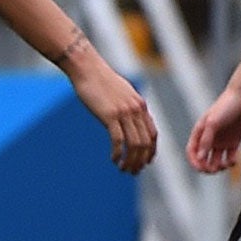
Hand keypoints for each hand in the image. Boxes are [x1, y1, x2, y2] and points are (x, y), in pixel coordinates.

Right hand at [73, 57, 156, 173]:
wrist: (87, 69)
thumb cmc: (99, 80)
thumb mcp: (120, 93)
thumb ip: (127, 106)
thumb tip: (126, 118)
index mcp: (140, 106)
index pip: (153, 134)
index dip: (151, 151)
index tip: (145, 162)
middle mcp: (136, 110)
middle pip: (145, 142)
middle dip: (141, 160)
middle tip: (133, 171)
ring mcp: (124, 113)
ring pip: (134, 144)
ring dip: (130, 160)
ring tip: (124, 169)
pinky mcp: (110, 115)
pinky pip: (118, 140)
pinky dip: (117, 153)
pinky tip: (113, 160)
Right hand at [189, 87, 240, 174]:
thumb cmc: (225, 107)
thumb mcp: (212, 123)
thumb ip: (205, 141)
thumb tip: (200, 157)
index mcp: (199, 133)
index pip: (192, 152)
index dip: (194, 162)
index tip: (200, 168)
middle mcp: (209, 139)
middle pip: (203, 159)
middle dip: (206, 167)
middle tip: (212, 170)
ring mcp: (221, 142)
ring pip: (216, 161)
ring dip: (218, 167)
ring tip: (225, 165)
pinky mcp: (233, 143)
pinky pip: (230, 157)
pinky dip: (231, 163)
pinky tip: (233, 161)